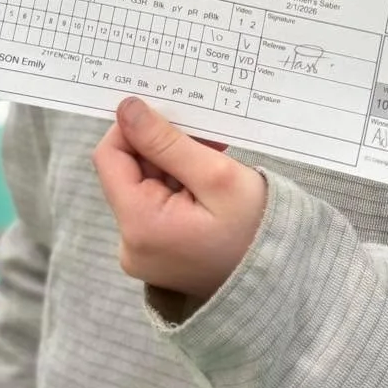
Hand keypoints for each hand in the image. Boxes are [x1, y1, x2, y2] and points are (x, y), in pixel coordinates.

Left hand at [93, 97, 266, 302]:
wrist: (279, 279)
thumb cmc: (255, 229)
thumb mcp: (215, 175)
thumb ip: (166, 141)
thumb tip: (126, 108)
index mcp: (139, 224)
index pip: (109, 156)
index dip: (134, 129)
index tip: (172, 118)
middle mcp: (130, 244)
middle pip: (128, 171)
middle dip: (164, 148)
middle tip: (209, 142)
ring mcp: (142, 252)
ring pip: (144, 186)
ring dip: (175, 166)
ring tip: (215, 163)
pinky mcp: (156, 254)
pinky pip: (155, 205)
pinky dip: (179, 187)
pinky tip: (209, 186)